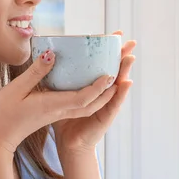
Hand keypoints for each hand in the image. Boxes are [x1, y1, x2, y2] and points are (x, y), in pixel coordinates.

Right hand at [0, 51, 115, 155]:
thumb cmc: (2, 114)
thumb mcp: (16, 89)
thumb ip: (36, 72)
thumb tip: (52, 54)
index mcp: (53, 106)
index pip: (83, 98)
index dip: (98, 86)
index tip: (111, 73)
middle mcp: (59, 111)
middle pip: (92, 102)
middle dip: (108, 88)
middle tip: (119, 70)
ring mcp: (57, 114)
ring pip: (87, 106)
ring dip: (102, 94)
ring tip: (111, 77)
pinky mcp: (53, 114)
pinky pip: (78, 106)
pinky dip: (89, 96)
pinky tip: (87, 84)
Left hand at [53, 31, 135, 154]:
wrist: (59, 144)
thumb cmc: (52, 118)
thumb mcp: (49, 92)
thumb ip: (50, 76)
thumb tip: (48, 56)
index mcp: (86, 87)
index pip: (100, 65)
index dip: (109, 51)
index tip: (114, 34)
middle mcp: (98, 96)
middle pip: (113, 73)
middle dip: (122, 57)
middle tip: (130, 41)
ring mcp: (103, 108)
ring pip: (116, 87)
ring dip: (124, 72)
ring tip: (130, 57)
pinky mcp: (103, 119)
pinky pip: (112, 106)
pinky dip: (119, 95)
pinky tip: (125, 83)